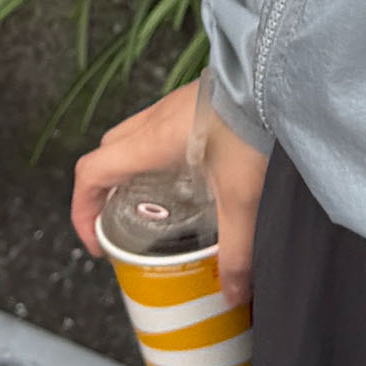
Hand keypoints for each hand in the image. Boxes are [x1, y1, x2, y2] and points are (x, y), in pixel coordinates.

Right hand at [71, 78, 268, 306]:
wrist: (284, 72)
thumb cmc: (258, 125)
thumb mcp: (244, 196)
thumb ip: (236, 249)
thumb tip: (231, 293)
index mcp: (152, 141)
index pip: (90, 172)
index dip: (81, 210)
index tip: (97, 242)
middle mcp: (157, 118)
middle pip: (107, 153)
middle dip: (105, 190)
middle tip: (124, 223)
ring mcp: (177, 104)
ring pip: (133, 136)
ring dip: (133, 169)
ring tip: (157, 203)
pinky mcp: (199, 98)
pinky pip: (161, 126)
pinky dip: (160, 152)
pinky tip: (191, 174)